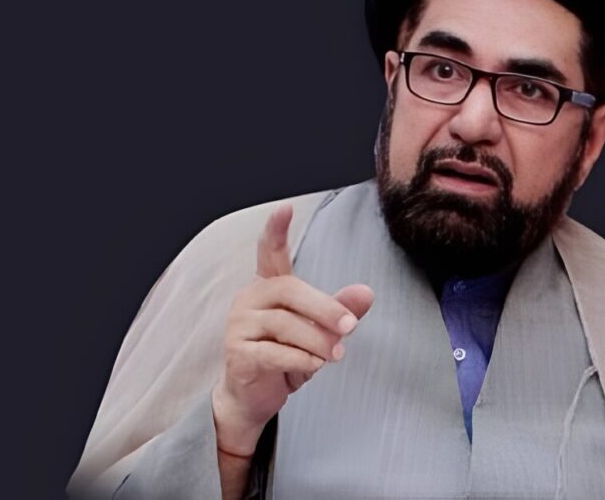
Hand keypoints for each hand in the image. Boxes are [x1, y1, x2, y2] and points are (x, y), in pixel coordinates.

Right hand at [211, 203, 373, 455]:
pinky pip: (274, 352)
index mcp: (269, 286)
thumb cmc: (286, 355)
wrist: (254, 397)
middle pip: (289, 290)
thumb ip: (340, 310)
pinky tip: (314, 365)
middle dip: (324, 308)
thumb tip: (367, 293)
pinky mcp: (237, 353)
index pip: (270, 252)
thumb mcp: (319, 331)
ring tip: (335, 354)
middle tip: (350, 327)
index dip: (276, 230)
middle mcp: (250, 299)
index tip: (285, 208)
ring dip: (317, 340)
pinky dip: (300, 359)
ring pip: (285, 324)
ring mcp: (239, 325)